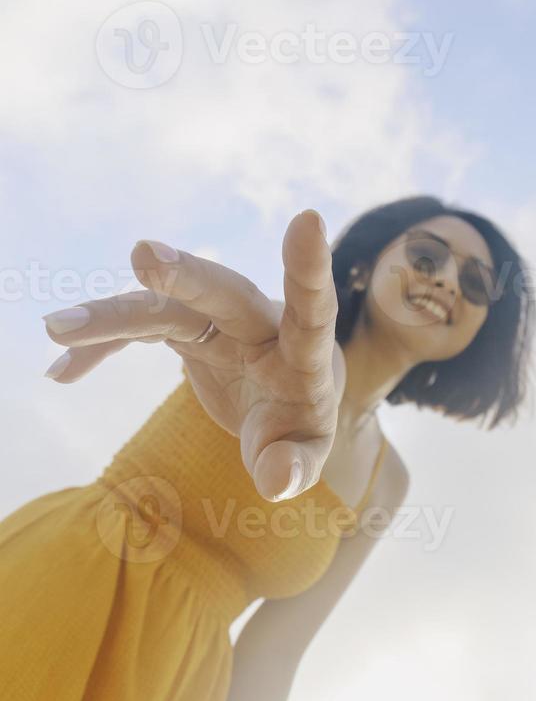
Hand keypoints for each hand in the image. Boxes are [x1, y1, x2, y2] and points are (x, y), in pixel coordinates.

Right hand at [42, 209, 339, 501]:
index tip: (308, 219)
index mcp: (303, 354)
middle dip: (189, 276)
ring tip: (58, 328)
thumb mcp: (302, 455)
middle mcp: (260, 324)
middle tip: (143, 254)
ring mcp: (218, 321)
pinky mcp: (186, 327)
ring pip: (167, 310)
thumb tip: (277, 481)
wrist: (280, 399)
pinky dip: (103, 347)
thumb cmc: (298, 427)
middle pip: (226, 295)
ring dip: (115, 316)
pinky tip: (64, 369)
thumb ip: (294, 467)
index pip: (311, 310)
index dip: (308, 268)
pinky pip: (139, 329)